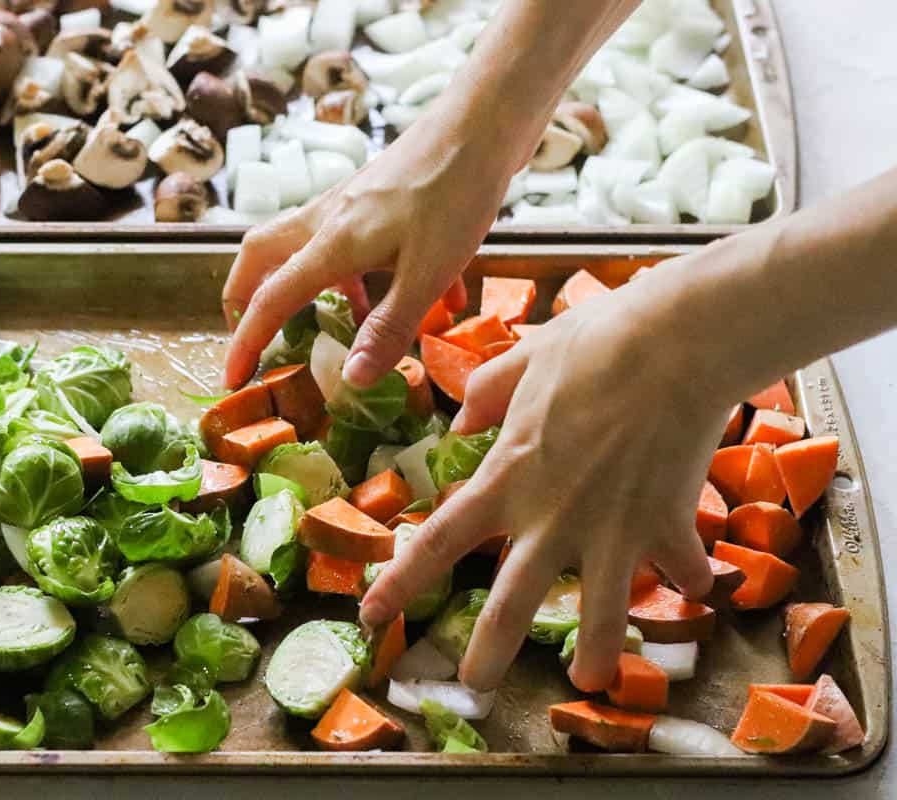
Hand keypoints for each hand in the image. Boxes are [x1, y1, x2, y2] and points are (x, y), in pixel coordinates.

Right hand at [220, 112, 519, 389]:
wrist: (482, 125)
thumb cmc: (455, 195)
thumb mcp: (427, 274)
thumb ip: (389, 329)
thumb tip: (351, 379)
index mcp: (330, 244)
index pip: (270, 301)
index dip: (246, 343)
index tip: (231, 378)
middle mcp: (326, 221)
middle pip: (259, 257)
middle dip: (246, 299)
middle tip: (252, 335)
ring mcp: (347, 205)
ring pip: (301, 248)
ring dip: (307, 289)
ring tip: (339, 327)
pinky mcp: (373, 198)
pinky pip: (349, 242)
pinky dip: (364, 276)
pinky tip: (413, 297)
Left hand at [360, 271, 718, 691]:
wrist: (673, 342)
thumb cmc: (592, 343)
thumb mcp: (521, 361)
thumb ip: (484, 395)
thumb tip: (460, 424)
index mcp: (507, 478)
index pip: (440, 541)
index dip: (401, 583)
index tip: (372, 616)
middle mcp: (552, 516)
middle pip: (511, 602)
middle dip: (489, 652)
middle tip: (475, 687)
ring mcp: (611, 528)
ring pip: (600, 612)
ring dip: (597, 651)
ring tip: (588, 680)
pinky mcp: (667, 525)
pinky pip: (679, 566)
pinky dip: (688, 576)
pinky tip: (697, 586)